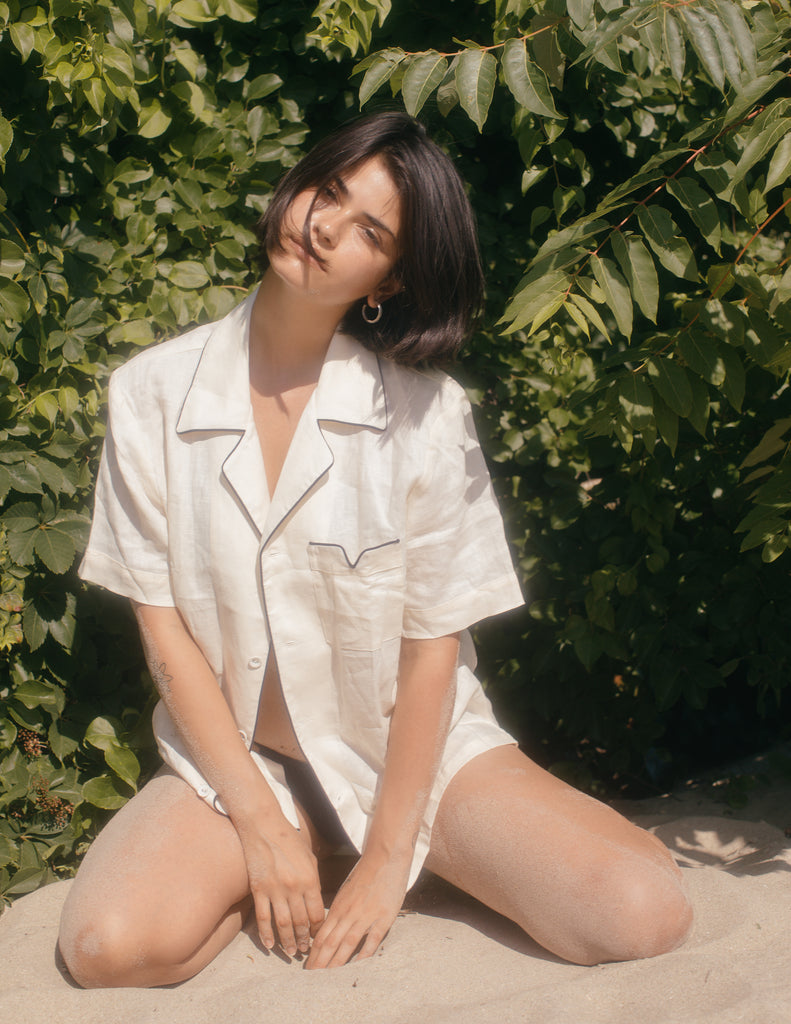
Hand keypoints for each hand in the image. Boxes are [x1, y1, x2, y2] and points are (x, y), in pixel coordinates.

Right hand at [237, 817, 325, 957]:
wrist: (264, 826)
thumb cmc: (289, 840)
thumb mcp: (309, 858)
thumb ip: (313, 880)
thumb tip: (316, 901)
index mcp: (310, 879)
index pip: (317, 913)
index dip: (317, 929)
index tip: (317, 937)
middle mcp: (294, 887)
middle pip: (300, 922)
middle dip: (304, 939)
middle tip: (305, 950)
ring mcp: (275, 890)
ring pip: (283, 924)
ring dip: (288, 941)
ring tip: (292, 952)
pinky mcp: (258, 889)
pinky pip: (263, 917)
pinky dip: (266, 934)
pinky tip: (270, 945)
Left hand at [305, 850, 409, 968]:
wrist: (385, 856)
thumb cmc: (365, 873)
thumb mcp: (347, 891)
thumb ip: (339, 910)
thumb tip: (330, 929)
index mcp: (338, 906)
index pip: (321, 934)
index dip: (314, 953)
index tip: (308, 967)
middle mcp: (349, 912)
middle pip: (330, 942)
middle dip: (320, 962)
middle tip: (311, 978)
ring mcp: (366, 915)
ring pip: (347, 943)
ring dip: (336, 962)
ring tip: (328, 978)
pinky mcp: (384, 916)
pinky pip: (372, 939)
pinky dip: (364, 953)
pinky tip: (358, 966)